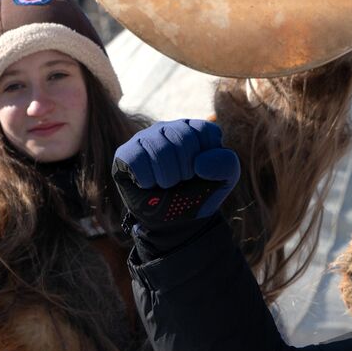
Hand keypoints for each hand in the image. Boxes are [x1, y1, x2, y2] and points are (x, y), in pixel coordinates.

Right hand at [112, 119, 240, 239]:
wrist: (177, 222)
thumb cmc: (199, 194)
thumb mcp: (225, 179)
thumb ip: (226, 163)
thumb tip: (200, 163)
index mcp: (194, 128)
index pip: (205, 131)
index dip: (207, 160)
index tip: (202, 173)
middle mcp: (168, 128)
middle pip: (182, 138)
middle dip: (186, 170)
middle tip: (182, 182)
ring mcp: (145, 139)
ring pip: (158, 148)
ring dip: (167, 177)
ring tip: (166, 184)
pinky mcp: (125, 154)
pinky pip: (135, 159)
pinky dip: (146, 179)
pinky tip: (148, 184)